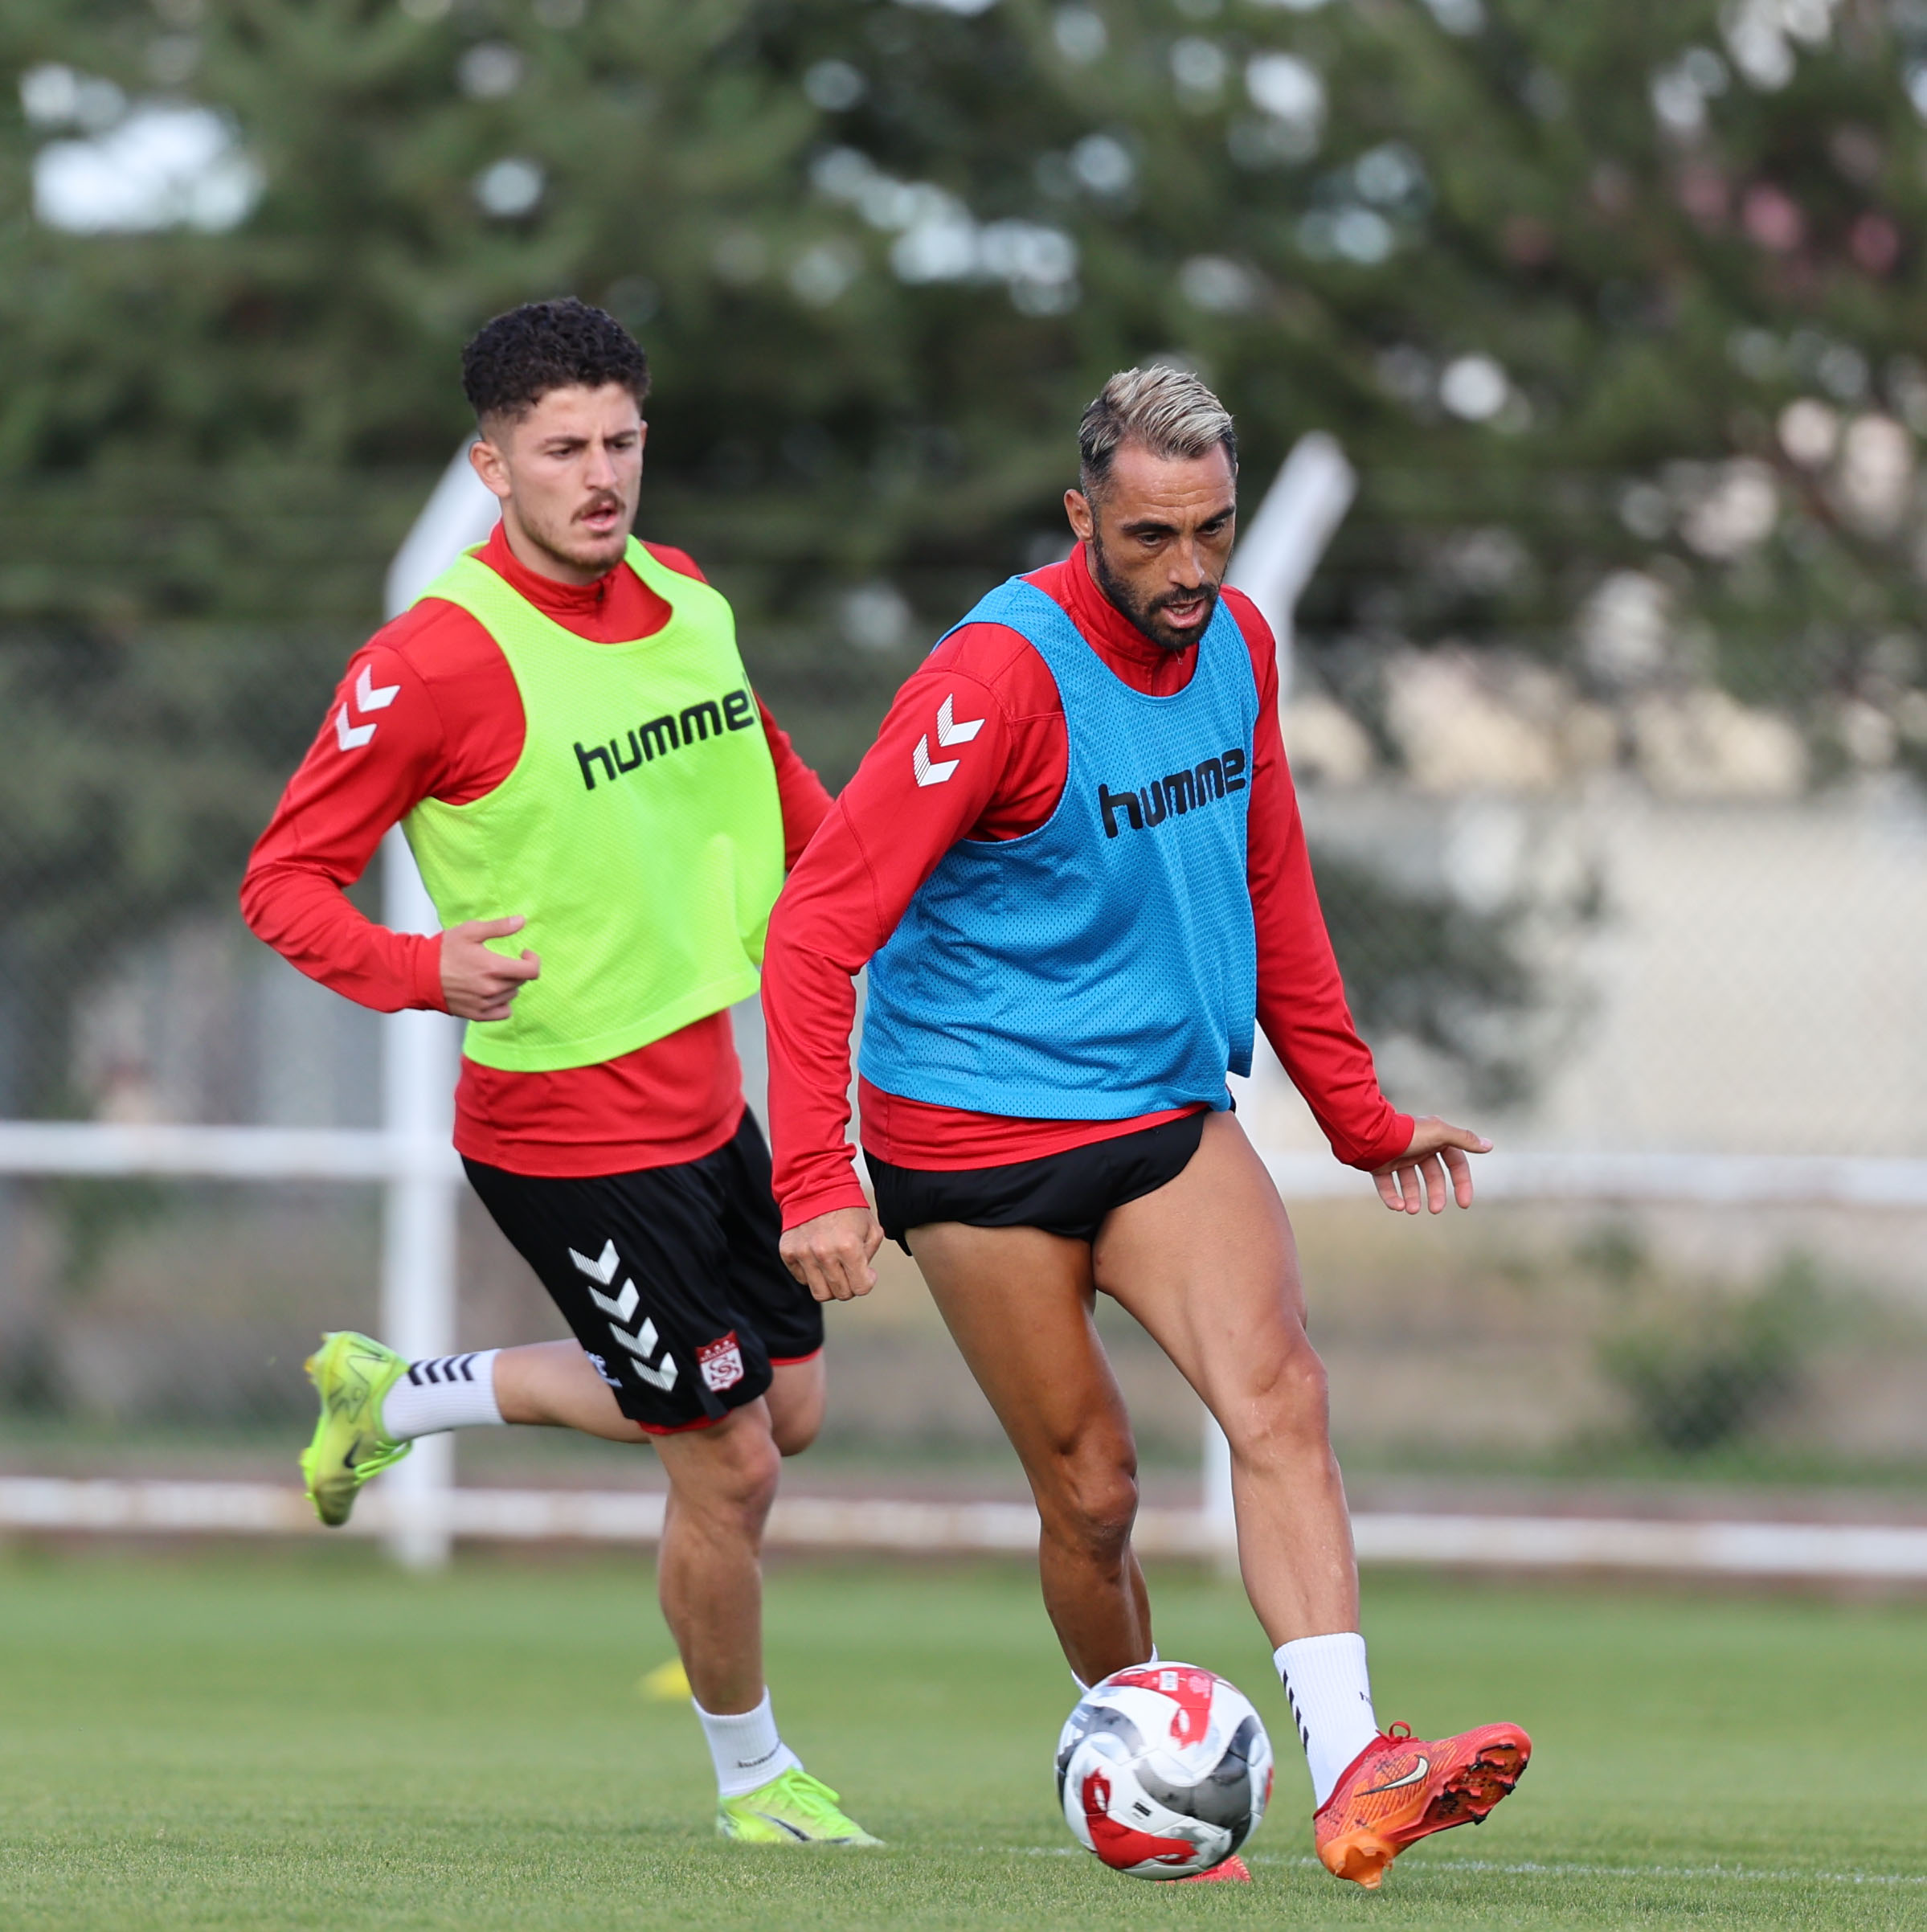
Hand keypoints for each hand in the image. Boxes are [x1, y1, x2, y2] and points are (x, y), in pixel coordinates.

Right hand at [439, 916, 540, 1021]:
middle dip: (516, 969)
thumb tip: (521, 921)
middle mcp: (492, 988)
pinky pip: (503, 1012)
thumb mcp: (471, 931)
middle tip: (501, 961)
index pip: (531, 971)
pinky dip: (502, 1002)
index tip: (525, 954)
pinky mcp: (477, 1015)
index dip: (533, 960)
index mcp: (493, 967)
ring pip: (512, 995)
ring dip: (508, 984)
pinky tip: (491, 992)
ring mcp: (485, 1004)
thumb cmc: (442, 951)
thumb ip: (499, 927)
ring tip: (490, 975)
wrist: (418, 974)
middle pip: (521, 981)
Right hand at [780, 1206, 883, 1302]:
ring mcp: (803, 1254)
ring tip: (834, 1267)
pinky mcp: (788, 1253)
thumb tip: (864, 1276)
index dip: (867, 1282)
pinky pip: (803, 1279)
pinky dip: (812, 1273)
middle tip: (849, 1270)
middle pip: (841, 1294)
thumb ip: (870, 1255)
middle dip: (849, 1285)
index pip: (861, 1288)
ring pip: (820, 1293)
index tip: (866, 1272)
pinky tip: (818, 1257)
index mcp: (848, 1247)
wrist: (815, 1186)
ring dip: (830, 1284)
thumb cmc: (847, 1208)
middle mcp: (824, 1253)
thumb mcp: (871, 1228)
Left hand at [1372, 1115, 1491, 1214]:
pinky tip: (1397, 1206)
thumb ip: (1464, 1139)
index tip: (1464, 1204)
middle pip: (1433, 1176)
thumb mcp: (1440, 1134)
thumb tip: (1489, 1146)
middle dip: (1436, 1194)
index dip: (1462, 1182)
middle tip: (1435, 1209)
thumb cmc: (1407, 1134)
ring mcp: (1397, 1157)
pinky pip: (1387, 1185)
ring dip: (1412, 1198)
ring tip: (1411, 1210)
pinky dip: (1392, 1197)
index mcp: (1434, 1139)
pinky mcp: (1379, 1166)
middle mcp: (1417, 1148)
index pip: (1455, 1163)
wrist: (1370, 1135)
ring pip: (1410, 1183)